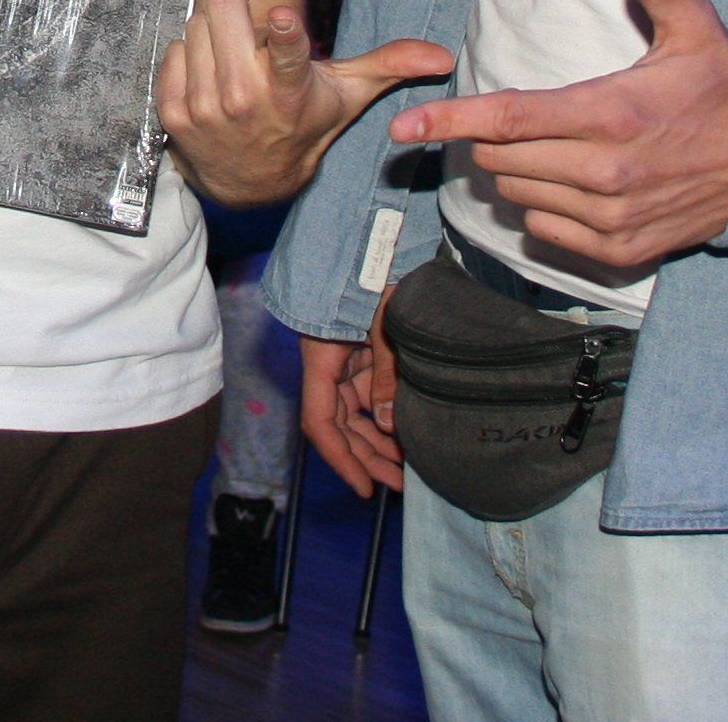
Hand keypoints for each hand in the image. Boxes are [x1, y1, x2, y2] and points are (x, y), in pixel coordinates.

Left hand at [157, 0, 452, 207]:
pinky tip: (208, 71)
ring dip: (212, 29)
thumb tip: (443, 56)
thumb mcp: (347, 96)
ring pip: (196, 26)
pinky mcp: (173, 113)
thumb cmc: (303, 125)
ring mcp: (205, 107)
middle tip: (243, 5)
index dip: (283, 32)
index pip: (287, 57)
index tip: (279, 17)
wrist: (251, 182)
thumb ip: (389, 65)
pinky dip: (189, 53)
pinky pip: (172, 50)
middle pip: (222, 12)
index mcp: (291, 92)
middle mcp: (246, 100)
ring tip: (230, 51)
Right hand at [299, 291, 401, 497]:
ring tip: (407, 467)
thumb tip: (389, 424)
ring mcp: (347, 361)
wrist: (377, 239)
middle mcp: (329, 366)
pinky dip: (386, 415)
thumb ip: (387, 375)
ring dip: (378, 441)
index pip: (321, 423)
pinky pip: (370, 394)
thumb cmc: (375, 273)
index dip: (341, 459)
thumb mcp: (384, 324)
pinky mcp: (364, 354)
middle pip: (340, 425)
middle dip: (366, 458)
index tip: (365, 487)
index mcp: (321, 360)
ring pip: (356, 414)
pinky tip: (406, 433)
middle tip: (398, 484)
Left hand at [389, 0, 727, 269]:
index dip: (449, 122)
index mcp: (611, 113)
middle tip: (523, 119)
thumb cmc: (725, 91)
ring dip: (518, 174)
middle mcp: (605, 172)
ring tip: (556, 150)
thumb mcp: (697, 30)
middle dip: (493, 138)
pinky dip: (543, 211)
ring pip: (519, 196)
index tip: (404, 128)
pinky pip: (546, 232)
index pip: (508, 118)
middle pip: (502, 159)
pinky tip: (571, 188)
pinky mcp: (620, 249)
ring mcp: (611, 217)